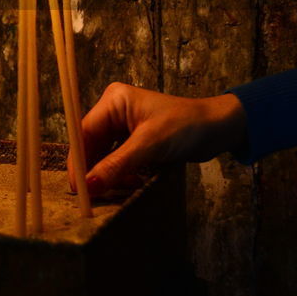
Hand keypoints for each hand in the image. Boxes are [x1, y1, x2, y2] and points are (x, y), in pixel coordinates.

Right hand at [71, 83, 247, 196]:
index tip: (77, 186)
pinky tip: (131, 182)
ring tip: (118, 189)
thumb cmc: (187, 126)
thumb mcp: (149, 145)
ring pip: (103, 154)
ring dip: (108, 173)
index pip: (84, 132)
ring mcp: (123, 125)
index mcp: (113, 100)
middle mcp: (114, 110)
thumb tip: (90, 185)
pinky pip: (117, 159)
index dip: (78, 160)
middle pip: (91, 144)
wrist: (218, 128)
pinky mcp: (134, 139)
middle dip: (93, 169)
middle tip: (92, 194)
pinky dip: (120, 173)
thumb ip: (116, 165)